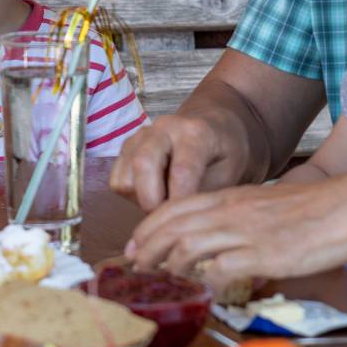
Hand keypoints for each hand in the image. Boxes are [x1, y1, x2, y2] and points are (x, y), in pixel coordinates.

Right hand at [110, 112, 254, 211]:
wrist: (212, 126)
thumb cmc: (223, 153)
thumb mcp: (229, 172)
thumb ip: (205, 192)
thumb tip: (179, 218)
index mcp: (194, 132)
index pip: (181, 171)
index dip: (180, 202)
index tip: (184, 221)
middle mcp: (163, 128)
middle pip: (143, 166)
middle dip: (153, 202)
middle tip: (169, 217)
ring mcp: (140, 135)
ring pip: (125, 177)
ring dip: (141, 200)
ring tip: (164, 202)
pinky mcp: (126, 146)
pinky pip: (117, 180)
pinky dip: (132, 195)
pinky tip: (154, 193)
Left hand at [124, 175, 346, 286]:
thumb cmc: (311, 211)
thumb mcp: (263, 207)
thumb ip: (237, 220)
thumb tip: (219, 248)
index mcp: (229, 198)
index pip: (175, 208)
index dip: (148, 228)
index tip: (134, 246)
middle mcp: (230, 212)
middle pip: (173, 227)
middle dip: (146, 248)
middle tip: (135, 267)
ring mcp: (245, 233)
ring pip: (188, 245)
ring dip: (166, 265)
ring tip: (158, 281)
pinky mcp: (264, 255)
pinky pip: (222, 269)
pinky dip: (205, 281)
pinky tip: (199, 292)